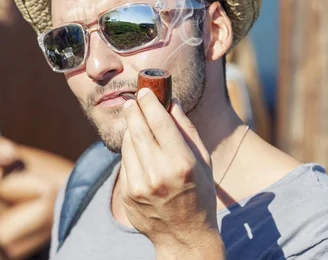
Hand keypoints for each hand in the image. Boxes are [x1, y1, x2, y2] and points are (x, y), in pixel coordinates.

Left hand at [120, 88, 223, 258]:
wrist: (184, 235)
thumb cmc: (199, 193)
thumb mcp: (202, 161)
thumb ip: (186, 129)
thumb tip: (171, 101)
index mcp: (182, 163)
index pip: (159, 123)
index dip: (150, 103)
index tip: (145, 91)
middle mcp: (158, 174)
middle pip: (138, 130)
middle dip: (135, 110)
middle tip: (134, 100)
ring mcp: (140, 185)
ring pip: (128, 144)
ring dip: (131, 129)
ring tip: (137, 123)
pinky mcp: (127, 194)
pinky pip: (124, 161)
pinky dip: (129, 150)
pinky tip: (138, 149)